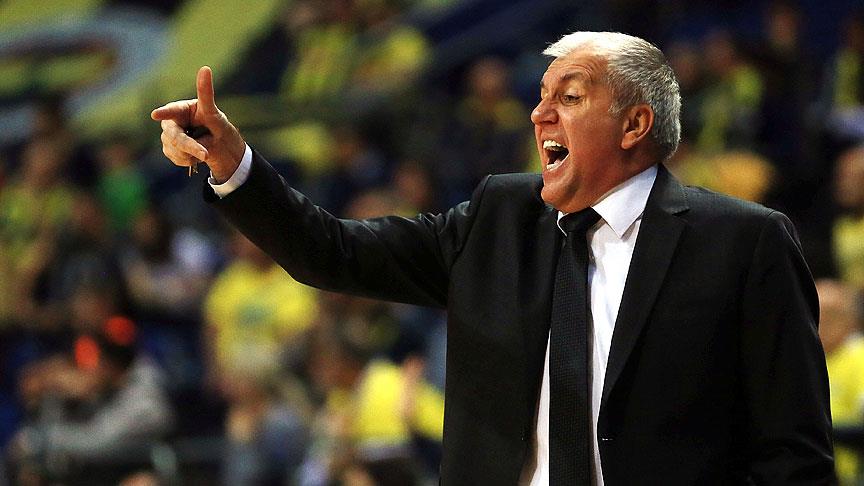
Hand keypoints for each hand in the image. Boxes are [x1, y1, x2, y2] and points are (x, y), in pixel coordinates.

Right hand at [151, 66, 245, 182]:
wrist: (219, 147)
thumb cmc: (216, 125)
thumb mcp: (212, 111)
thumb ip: (206, 93)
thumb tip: (205, 68)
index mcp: (181, 109)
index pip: (172, 111)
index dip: (164, 113)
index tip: (155, 114)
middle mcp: (171, 122)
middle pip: (174, 135)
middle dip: (189, 146)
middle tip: (205, 154)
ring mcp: (168, 136)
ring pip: (174, 149)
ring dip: (192, 153)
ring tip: (204, 148)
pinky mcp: (169, 149)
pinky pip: (176, 158)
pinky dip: (189, 160)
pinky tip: (196, 155)